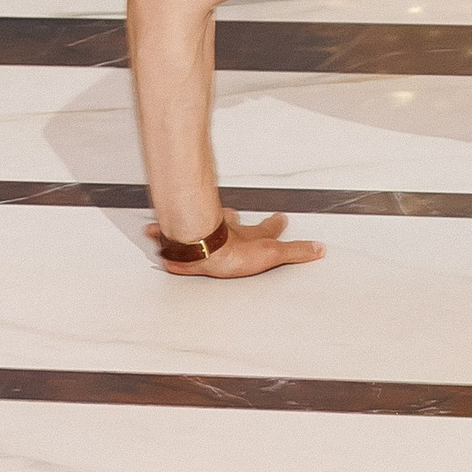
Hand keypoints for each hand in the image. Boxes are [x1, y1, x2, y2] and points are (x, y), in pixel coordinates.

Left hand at [147, 210, 323, 278]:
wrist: (202, 246)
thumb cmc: (233, 252)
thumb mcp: (272, 255)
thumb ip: (296, 252)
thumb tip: (320, 249)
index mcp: (249, 237)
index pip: (267, 229)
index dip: (275, 224)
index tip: (282, 217)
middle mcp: (228, 230)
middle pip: (234, 222)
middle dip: (235, 221)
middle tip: (235, 217)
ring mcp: (205, 232)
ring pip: (202, 225)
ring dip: (198, 224)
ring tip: (192, 227)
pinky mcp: (183, 240)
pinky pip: (170, 234)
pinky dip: (161, 232)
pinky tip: (151, 232)